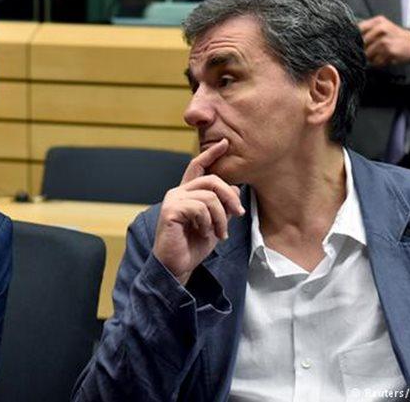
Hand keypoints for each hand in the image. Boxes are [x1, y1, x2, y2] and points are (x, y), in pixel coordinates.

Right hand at [152, 139, 244, 284]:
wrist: (177, 267)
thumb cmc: (193, 246)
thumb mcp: (215, 224)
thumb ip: (223, 206)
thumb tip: (234, 187)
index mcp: (187, 193)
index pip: (198, 166)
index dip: (211, 153)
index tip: (224, 142)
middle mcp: (178, 192)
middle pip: (211, 179)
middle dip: (230, 197)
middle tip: (238, 214)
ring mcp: (173, 200)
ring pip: (209, 196)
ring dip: (220, 218)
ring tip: (219, 234)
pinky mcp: (170, 210)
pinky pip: (200, 208)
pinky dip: (208, 222)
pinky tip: (203, 233)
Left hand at [358, 15, 409, 66]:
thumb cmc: (395, 36)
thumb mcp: (382, 27)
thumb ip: (367, 30)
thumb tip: (349, 38)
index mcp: (378, 22)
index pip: (358, 29)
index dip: (353, 38)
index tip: (353, 44)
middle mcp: (381, 29)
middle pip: (360, 43)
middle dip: (362, 50)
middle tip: (368, 52)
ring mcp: (385, 40)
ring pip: (366, 54)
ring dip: (370, 58)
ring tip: (378, 55)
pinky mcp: (389, 51)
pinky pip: (375, 61)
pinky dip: (377, 63)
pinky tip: (384, 58)